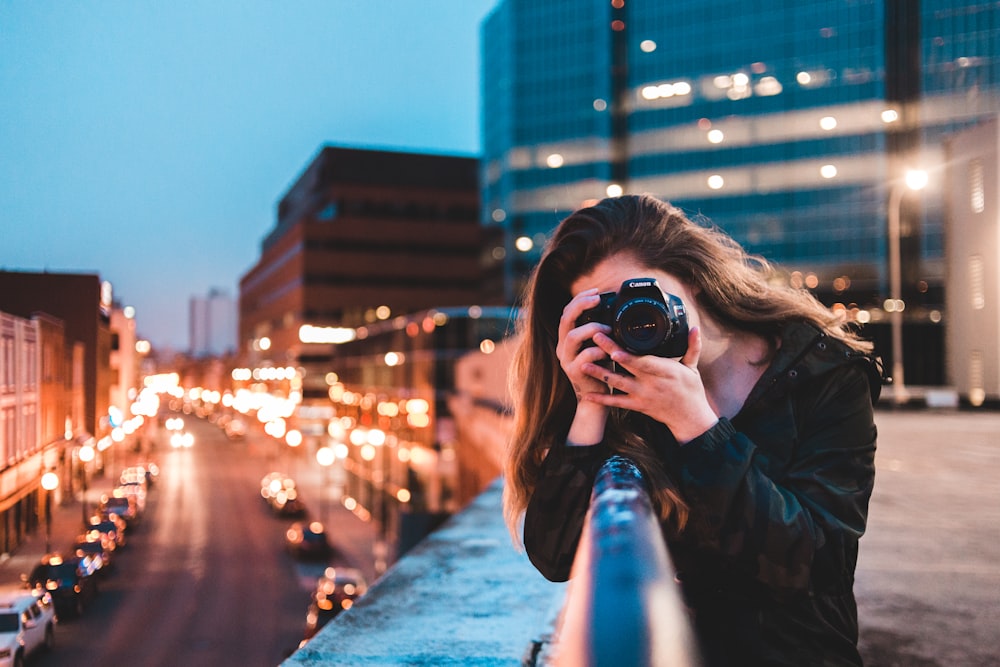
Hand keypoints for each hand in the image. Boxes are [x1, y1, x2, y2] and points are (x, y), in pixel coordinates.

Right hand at [556, 289, 612, 443]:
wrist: (596, 398)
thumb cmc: (601, 369)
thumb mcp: (601, 345)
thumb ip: (602, 330)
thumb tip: (615, 310)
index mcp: (567, 338)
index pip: (567, 311)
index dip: (580, 299)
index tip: (596, 292)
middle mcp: (563, 346)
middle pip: (565, 318)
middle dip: (581, 305)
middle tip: (597, 299)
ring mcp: (566, 359)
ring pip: (572, 336)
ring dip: (592, 328)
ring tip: (608, 328)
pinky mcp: (573, 371)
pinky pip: (584, 356)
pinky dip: (598, 350)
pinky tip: (608, 350)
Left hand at [579, 326, 718, 443]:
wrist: (689, 419)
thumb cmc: (691, 391)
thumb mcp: (693, 368)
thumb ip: (692, 347)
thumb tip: (695, 328)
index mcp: (665, 371)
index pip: (644, 362)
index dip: (628, 356)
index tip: (615, 346)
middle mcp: (651, 384)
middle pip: (626, 366)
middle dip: (609, 352)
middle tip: (594, 338)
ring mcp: (642, 395)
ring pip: (617, 383)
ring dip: (600, 373)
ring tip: (583, 363)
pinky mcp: (636, 405)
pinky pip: (616, 402)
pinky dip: (601, 399)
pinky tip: (587, 394)